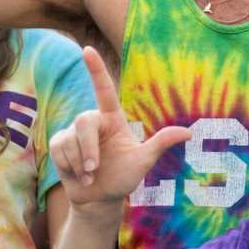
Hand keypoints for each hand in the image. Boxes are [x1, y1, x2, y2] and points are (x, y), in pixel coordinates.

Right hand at [49, 46, 190, 207]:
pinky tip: (78, 175)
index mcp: (112, 119)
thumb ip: (160, 144)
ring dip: (80, 163)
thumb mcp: (142, 162)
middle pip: (83, 122)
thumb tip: (189, 132)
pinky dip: (69, 166)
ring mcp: (73, 133)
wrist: (99, 199)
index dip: (95, 69)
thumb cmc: (122, 178)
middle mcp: (93, 121)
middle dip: (88, 148)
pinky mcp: (59, 144)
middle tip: (94, 169)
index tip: (87, 50)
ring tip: (90, 175)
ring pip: (70, 139)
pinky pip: (59, 149)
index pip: (103, 89)